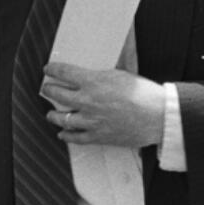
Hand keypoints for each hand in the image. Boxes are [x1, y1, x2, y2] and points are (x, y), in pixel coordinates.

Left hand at [40, 63, 164, 147]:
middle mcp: (87, 101)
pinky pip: (76, 138)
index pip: (64, 72)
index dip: (53, 69)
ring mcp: (91, 120)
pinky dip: (67, 135)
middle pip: (58, 94)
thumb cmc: (143, 93)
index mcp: (93, 82)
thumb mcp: (122, 73)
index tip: (48, 69)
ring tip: (50, 113)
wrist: (157, 116)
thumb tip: (97, 66)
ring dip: (53, 115)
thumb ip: (103, 72)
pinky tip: (62, 134)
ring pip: (62, 118)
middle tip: (46, 89)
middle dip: (49, 90)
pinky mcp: (98, 136)